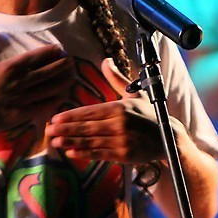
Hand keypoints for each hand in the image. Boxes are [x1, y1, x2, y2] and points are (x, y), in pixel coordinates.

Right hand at [0, 32, 74, 132]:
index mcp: (8, 68)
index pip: (33, 58)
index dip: (48, 53)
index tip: (59, 50)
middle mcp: (19, 83)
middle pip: (45, 73)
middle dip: (60, 66)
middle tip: (72, 62)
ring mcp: (21, 100)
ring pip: (47, 89)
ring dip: (61, 82)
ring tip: (72, 78)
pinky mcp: (19, 116)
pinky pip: (40, 108)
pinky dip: (52, 102)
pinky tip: (61, 99)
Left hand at [45, 58, 166, 163]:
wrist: (170, 138)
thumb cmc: (149, 115)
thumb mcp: (135, 94)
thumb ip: (116, 79)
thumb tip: (105, 61)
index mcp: (120, 108)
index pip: (90, 111)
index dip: (71, 115)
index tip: (55, 118)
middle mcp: (120, 125)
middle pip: (87, 127)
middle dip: (66, 129)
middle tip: (48, 130)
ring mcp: (122, 142)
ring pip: (91, 142)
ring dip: (71, 142)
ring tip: (55, 142)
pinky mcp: (124, 156)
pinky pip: (100, 154)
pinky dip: (85, 154)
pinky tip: (71, 153)